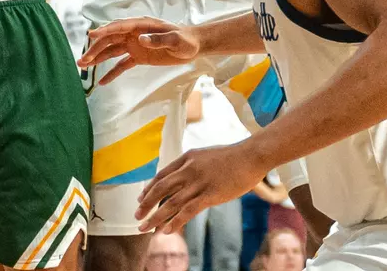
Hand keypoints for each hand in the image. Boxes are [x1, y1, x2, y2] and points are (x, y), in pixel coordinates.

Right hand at [78, 17, 199, 84]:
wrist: (192, 46)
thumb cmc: (185, 40)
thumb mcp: (175, 40)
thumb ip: (158, 39)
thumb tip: (140, 39)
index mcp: (141, 25)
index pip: (119, 27)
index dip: (104, 31)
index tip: (91, 35)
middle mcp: (133, 33)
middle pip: (110, 40)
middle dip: (95, 49)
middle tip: (82, 61)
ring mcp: (134, 45)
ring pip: (112, 51)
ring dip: (98, 58)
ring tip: (83, 66)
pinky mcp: (138, 57)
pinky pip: (121, 64)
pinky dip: (112, 72)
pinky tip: (102, 81)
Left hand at [136, 143, 265, 233]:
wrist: (249, 156)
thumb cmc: (231, 157)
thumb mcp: (206, 157)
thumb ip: (194, 166)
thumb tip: (185, 178)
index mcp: (187, 157)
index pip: (162, 175)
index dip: (150, 189)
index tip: (141, 199)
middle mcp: (189, 169)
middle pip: (161, 188)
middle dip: (146, 204)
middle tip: (136, 216)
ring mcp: (198, 182)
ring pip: (171, 202)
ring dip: (155, 217)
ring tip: (145, 228)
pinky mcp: (210, 194)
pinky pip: (188, 210)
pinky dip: (175, 222)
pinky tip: (167, 231)